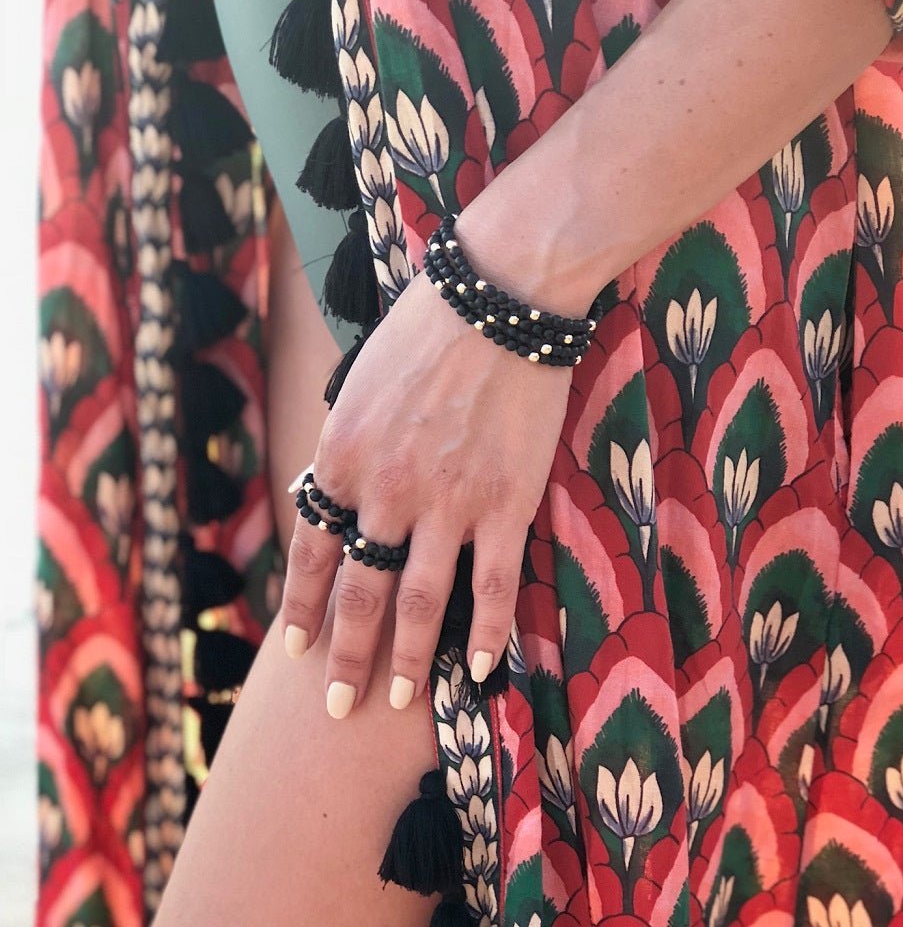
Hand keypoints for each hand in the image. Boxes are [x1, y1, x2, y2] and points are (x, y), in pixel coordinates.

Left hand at [279, 266, 572, 717]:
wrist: (497, 299)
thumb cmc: (425, 328)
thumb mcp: (360, 383)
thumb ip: (349, 446)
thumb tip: (341, 492)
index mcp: (342, 456)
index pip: (311, 552)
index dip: (301, 606)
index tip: (293, 646)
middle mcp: (387, 490)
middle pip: (359, 590)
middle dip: (345, 655)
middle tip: (335, 706)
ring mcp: (448, 502)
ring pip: (422, 600)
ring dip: (409, 657)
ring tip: (399, 698)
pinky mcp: (506, 502)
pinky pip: (494, 583)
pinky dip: (489, 631)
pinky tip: (481, 669)